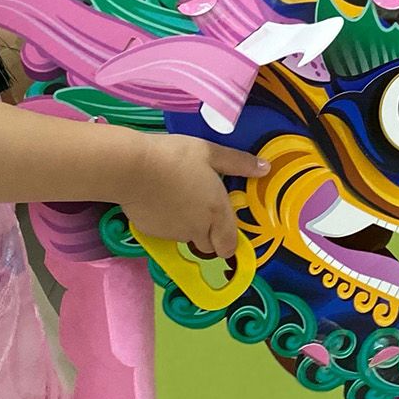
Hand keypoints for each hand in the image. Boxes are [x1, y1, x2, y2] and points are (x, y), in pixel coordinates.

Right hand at [119, 137, 268, 259]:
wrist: (132, 168)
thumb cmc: (176, 157)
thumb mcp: (211, 153)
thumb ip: (239, 163)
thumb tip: (265, 168)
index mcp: (217, 212)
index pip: (229, 246)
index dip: (228, 241)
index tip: (224, 227)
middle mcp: (198, 229)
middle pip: (208, 245)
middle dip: (208, 233)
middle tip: (199, 205)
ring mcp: (173, 234)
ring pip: (185, 237)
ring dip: (186, 226)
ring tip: (176, 196)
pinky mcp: (152, 233)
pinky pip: (164, 233)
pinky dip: (165, 222)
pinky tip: (158, 200)